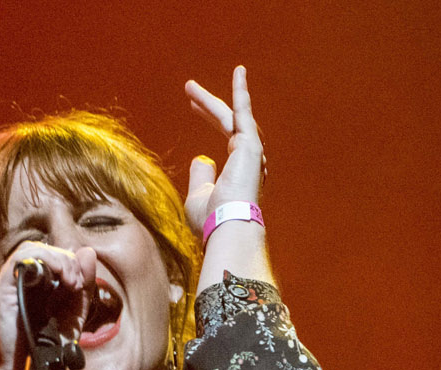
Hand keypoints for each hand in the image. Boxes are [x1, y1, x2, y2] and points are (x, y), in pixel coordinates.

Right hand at [0, 243, 97, 369]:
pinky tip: (61, 278)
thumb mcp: (75, 310)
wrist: (34, 368)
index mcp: (29, 285)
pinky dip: (45, 260)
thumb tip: (87, 251)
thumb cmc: (51, 344)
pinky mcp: (0, 290)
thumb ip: (83, 282)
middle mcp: (14, 283)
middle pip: (40, 249)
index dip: (67, 261)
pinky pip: (20, 259)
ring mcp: (4, 285)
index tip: (80, 283)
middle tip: (77, 284)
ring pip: (30, 249)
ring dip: (58, 259)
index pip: (47, 255)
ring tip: (72, 281)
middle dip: (66, 260)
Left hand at [184, 66, 266, 236]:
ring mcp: (252, 152)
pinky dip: (241, 92)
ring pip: (230, 117)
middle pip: (227, 123)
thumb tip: (201, 158)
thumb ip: (200, 176)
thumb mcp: (198, 196)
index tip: (192, 106)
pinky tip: (238, 71)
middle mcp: (249, 159)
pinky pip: (244, 114)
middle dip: (207, 105)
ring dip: (209, 101)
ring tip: (189, 87)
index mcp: (239, 170)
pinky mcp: (251, 146)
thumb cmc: (211, 221)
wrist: (226, 228)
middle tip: (188, 89)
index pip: (224, 135)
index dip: (208, 118)